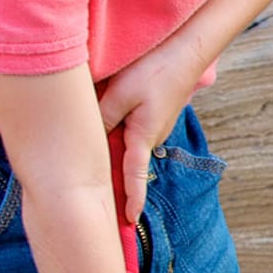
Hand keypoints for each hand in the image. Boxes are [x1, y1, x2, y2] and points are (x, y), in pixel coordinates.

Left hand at [98, 37, 201, 223]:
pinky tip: (105, 115)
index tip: (129, 222)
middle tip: (86, 188)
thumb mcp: (120, 93)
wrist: (187, 50)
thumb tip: (88, 139)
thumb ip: (102, 118)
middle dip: (108, 173)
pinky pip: (130, 129)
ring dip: (108, 144)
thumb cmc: (155, 69)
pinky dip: (116, 129)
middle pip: (122, 159)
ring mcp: (154, 125)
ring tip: (89, 151)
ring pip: (124, 141)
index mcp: (143, 136)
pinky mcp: (153, 114)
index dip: (131, 200)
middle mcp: (151, 136)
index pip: (134, 175)